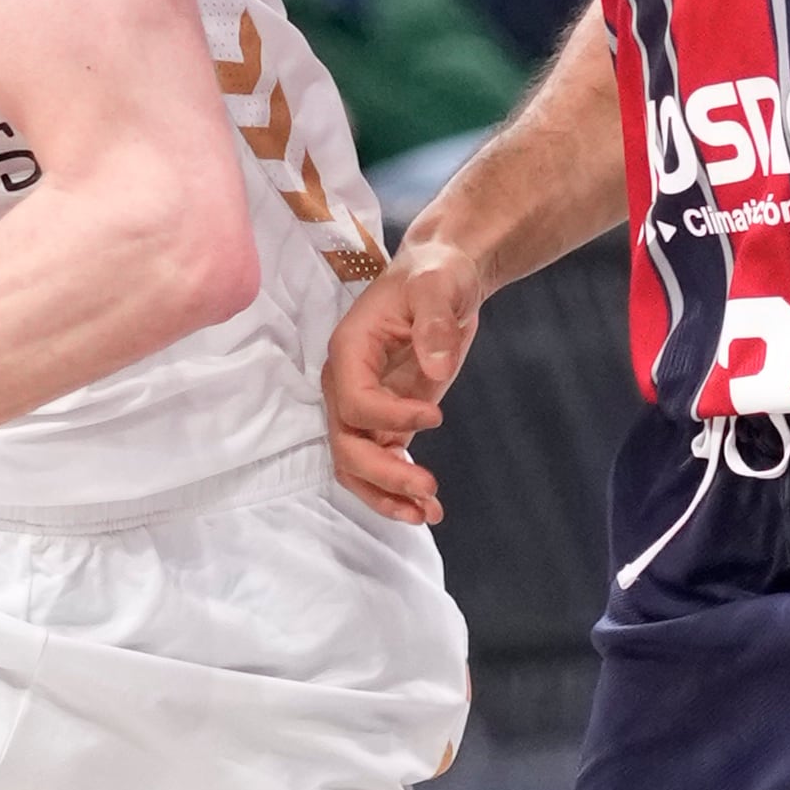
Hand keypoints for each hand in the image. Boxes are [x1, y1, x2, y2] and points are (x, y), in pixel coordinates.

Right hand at [323, 237, 486, 524]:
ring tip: (427, 514)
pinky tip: (428, 510)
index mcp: (350, 351)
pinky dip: (399, 490)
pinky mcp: (388, 419)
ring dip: (386, 495)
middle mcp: (347, 384)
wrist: (443, 276)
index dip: (391, 417)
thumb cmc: (435, 275)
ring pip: (356, 465)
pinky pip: (382, 463)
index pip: (355, 402)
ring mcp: (364, 406)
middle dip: (383, 473)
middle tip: (428, 489)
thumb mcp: (438, 286)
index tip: (436, 415)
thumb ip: (435, 323)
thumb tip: (436, 366)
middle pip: (347, 444)